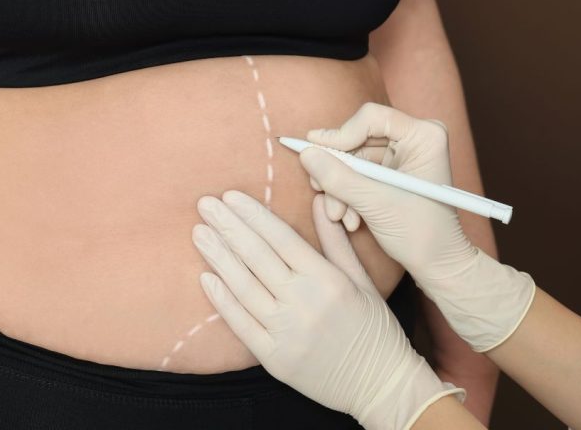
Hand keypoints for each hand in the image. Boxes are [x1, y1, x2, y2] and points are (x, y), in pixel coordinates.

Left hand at [193, 190, 464, 429]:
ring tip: (200, 233)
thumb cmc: (374, 329)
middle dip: (229, 227)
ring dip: (218, 257)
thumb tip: (319, 201)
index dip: (254, 215)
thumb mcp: (362, 280)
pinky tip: (206, 277)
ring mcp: (287, 332)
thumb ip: (335, 241)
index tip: (231, 196)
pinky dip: (222, 299)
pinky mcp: (274, 358)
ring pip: (244, 287)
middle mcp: (304, 303)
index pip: (281, 238)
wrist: (381, 384)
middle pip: (257, 257)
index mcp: (327, 280)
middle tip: (205, 205)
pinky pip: (241, 324)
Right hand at [300, 102, 535, 352]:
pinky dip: (347, 193)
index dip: (340, 135)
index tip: (317, 155)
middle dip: (338, 170)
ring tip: (338, 215)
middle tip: (320, 190)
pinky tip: (348, 217)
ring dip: (340, 188)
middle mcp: (414, 139)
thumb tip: (307, 153)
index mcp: (424, 135)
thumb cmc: (421, 234)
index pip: (371, 118)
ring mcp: (402, 155)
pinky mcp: (391, 171)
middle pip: (357, 137)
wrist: (437, 264)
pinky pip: (357, 172)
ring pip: (353, 158)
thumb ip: (339, 177)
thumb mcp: (375, 203)